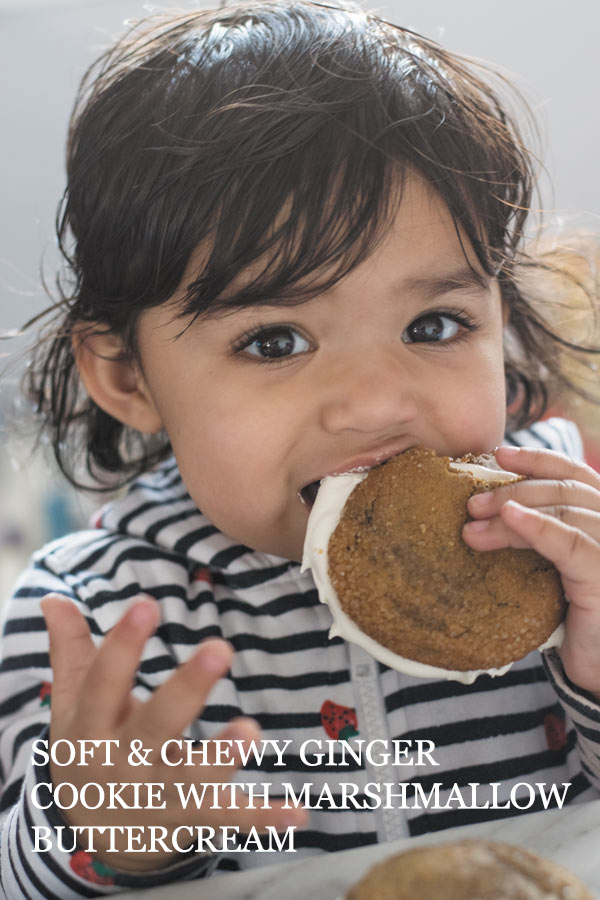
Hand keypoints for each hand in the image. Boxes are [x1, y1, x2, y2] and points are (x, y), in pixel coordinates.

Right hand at [41, 594, 305, 872]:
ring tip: (251, 730)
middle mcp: (126, 762)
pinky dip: (262, 817)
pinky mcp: (192, 816)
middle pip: (155, 726)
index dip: (123, 645)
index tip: (147, 603)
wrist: (93, 833)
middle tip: (219, 649)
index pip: (104, 683)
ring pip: (193, 777)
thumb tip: (53, 598)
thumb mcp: (73, 703)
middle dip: (186, 691)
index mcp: (93, 727)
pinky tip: (297, 811)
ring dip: (222, 757)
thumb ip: (71, 650)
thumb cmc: (90, 747)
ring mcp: (160, 793)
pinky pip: (228, 818)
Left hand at [462, 446, 599, 697]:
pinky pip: (568, 542)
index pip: (576, 476)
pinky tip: (510, 518)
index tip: (499, 455)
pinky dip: (536, 526)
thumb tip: (490, 509)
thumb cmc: (577, 621)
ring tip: (473, 523)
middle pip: (564, 491)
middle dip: (514, 489)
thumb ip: (542, 537)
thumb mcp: (556, 570)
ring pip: (561, 512)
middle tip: (471, 503)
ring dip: (511, 511)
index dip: (538, 460)